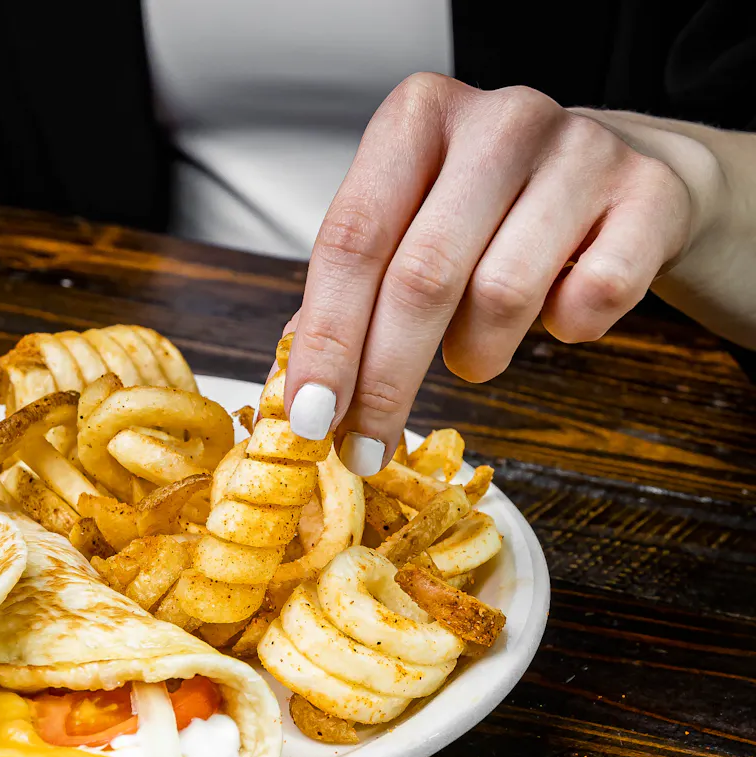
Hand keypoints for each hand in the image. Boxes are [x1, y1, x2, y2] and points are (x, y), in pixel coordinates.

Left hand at [283, 72, 711, 473]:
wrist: (620, 176)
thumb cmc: (492, 211)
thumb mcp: (409, 227)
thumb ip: (350, 294)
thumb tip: (298, 387)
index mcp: (417, 117)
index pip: (352, 240)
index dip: (326, 339)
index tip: (307, 417)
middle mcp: (497, 120)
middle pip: (421, 277)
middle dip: (384, 380)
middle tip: (363, 447)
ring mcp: (581, 149)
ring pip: (502, 295)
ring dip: (476, 354)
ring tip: (472, 355)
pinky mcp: (649, 193)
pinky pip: (592, 299)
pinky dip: (564, 330)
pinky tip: (556, 313)